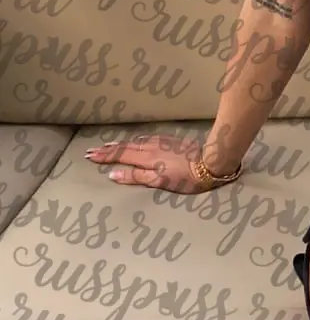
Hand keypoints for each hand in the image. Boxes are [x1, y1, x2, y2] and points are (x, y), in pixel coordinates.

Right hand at [84, 134, 226, 192]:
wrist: (210, 162)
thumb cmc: (186, 177)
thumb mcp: (160, 181)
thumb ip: (137, 177)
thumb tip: (113, 175)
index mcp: (146, 158)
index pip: (120, 156)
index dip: (104, 156)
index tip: (89, 156)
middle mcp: (151, 147)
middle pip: (125, 147)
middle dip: (107, 149)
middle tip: (92, 150)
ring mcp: (161, 142)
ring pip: (135, 141)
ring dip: (120, 144)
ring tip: (108, 145)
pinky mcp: (171, 141)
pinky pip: (146, 138)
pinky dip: (135, 140)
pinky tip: (135, 140)